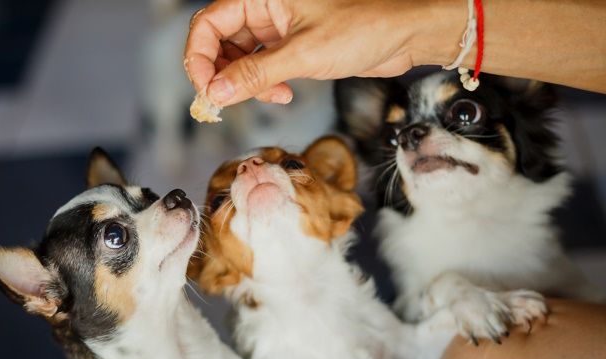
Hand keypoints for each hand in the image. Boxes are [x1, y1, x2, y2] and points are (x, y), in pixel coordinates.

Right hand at [184, 0, 459, 106]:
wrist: (406, 34)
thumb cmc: (364, 27)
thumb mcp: (303, 54)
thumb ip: (255, 74)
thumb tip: (216, 94)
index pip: (208, 24)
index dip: (199, 59)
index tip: (207, 91)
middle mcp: (264, 7)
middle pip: (219, 42)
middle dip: (222, 75)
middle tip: (227, 103)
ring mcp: (276, 26)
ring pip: (239, 57)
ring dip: (245, 84)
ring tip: (270, 96)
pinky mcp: (290, 44)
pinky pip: (260, 66)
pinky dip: (263, 84)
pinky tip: (281, 93)